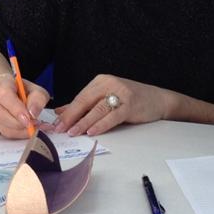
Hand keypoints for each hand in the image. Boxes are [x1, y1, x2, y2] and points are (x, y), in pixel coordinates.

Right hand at [0, 75, 48, 138]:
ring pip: (6, 129)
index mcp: (2, 87)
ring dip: (23, 130)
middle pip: (3, 117)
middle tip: (37, 122)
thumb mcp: (34, 89)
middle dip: (22, 123)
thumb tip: (33, 114)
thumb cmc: (20, 91)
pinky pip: (9, 135)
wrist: (6, 94)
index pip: (5, 97)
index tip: (30, 117)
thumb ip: (37, 98)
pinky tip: (32, 130)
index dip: (17, 109)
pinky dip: (22, 134)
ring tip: (37, 125)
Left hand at [55, 75, 175, 136]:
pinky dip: (101, 124)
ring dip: (83, 122)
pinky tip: (92, 131)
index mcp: (101, 81)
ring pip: (97, 109)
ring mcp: (120, 93)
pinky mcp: (130, 104)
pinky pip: (112, 116)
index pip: (80, 97)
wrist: (158, 99)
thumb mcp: (106, 98)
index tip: (55, 123)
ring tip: (72, 132)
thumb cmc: (131, 100)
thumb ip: (85, 105)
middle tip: (59, 129)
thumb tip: (61, 112)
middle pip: (85, 101)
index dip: (67, 111)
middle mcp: (109, 83)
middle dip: (71, 117)